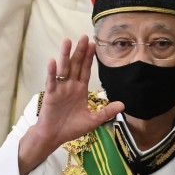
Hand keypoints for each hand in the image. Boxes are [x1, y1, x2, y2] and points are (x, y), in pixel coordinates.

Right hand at [17, 37, 122, 174]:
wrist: (54, 137)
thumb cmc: (71, 128)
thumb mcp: (92, 121)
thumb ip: (106, 112)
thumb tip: (123, 105)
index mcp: (80, 90)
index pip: (85, 70)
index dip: (89, 58)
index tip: (94, 44)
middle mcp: (70, 86)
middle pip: (75, 65)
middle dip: (80, 51)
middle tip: (84, 37)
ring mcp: (60, 89)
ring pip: (63, 69)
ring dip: (65, 55)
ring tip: (67, 41)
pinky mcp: (51, 94)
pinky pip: (51, 81)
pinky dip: (51, 72)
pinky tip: (52, 61)